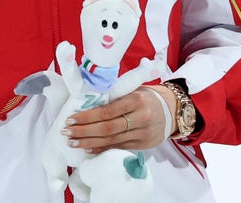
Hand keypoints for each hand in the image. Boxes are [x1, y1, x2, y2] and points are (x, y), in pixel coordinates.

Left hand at [61, 86, 177, 153]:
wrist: (173, 110)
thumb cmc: (147, 97)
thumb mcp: (133, 90)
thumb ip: (114, 96)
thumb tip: (86, 101)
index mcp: (136, 100)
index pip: (106, 111)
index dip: (86, 117)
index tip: (71, 119)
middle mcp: (140, 118)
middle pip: (107, 129)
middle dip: (84, 132)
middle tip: (66, 133)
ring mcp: (142, 134)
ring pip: (111, 141)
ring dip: (88, 143)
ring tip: (72, 142)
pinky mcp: (142, 145)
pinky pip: (118, 148)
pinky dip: (101, 149)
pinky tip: (88, 149)